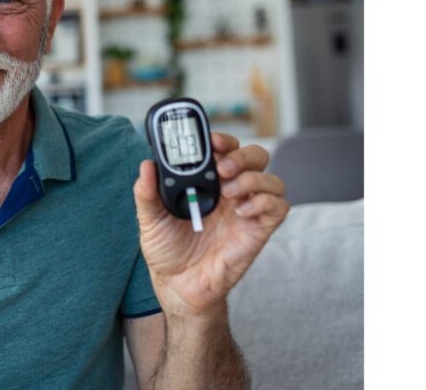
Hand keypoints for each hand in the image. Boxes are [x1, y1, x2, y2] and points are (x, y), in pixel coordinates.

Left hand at [133, 132, 288, 318]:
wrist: (178, 286)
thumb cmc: (166, 250)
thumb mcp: (149, 219)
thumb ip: (146, 192)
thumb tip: (146, 165)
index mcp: (207, 182)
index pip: (225, 150)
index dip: (223, 140)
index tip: (212, 140)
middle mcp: (231, 191)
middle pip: (255, 157)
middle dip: (242, 155)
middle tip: (222, 167)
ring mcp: (247, 210)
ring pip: (271, 179)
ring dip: (253, 178)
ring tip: (229, 192)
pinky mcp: (258, 230)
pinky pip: (278, 207)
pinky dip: (264, 202)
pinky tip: (241, 211)